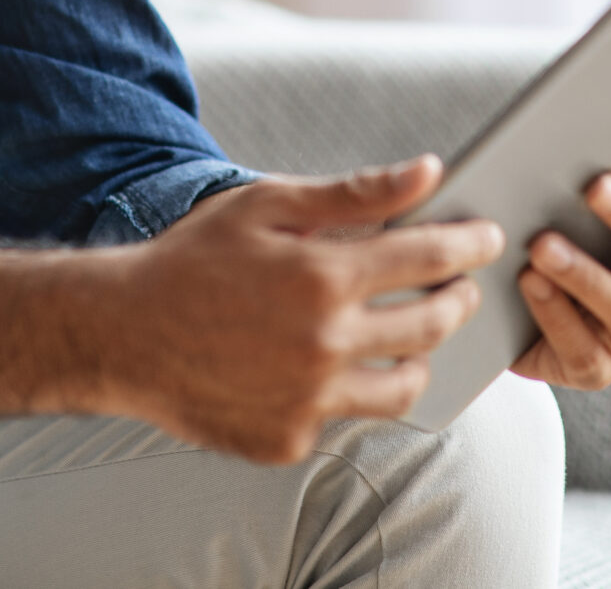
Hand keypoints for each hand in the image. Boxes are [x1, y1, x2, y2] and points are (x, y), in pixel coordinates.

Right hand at [103, 158, 503, 462]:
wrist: (120, 335)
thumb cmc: (194, 260)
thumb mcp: (268, 207)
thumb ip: (355, 193)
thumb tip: (429, 171)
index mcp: (322, 277)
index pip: (427, 257)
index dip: (469, 244)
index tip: (489, 238)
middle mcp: (324, 344)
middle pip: (430, 326)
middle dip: (457, 300)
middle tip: (461, 287)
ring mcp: (308, 400)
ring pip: (401, 387)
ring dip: (419, 358)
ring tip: (415, 336)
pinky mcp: (288, 439)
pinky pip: (342, 417)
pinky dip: (346, 391)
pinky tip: (334, 366)